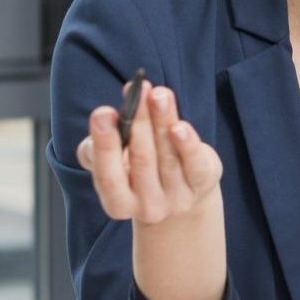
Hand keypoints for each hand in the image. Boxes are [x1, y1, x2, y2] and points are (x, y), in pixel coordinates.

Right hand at [76, 79, 221, 225]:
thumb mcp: (113, 163)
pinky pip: (196, 165)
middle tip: (137, 93)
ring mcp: (178, 199)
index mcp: (118, 203)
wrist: (180, 195)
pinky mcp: (202, 186)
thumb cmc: (137, 170)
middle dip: (139, 123)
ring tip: (159, 94)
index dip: (105, 145)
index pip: (108, 176)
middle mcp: (148, 206)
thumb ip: (97, 147)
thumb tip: (103, 121)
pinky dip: (188, 144)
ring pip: (169, 155)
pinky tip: (180, 125)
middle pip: (142, 160)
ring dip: (163, 120)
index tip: (103, 113)